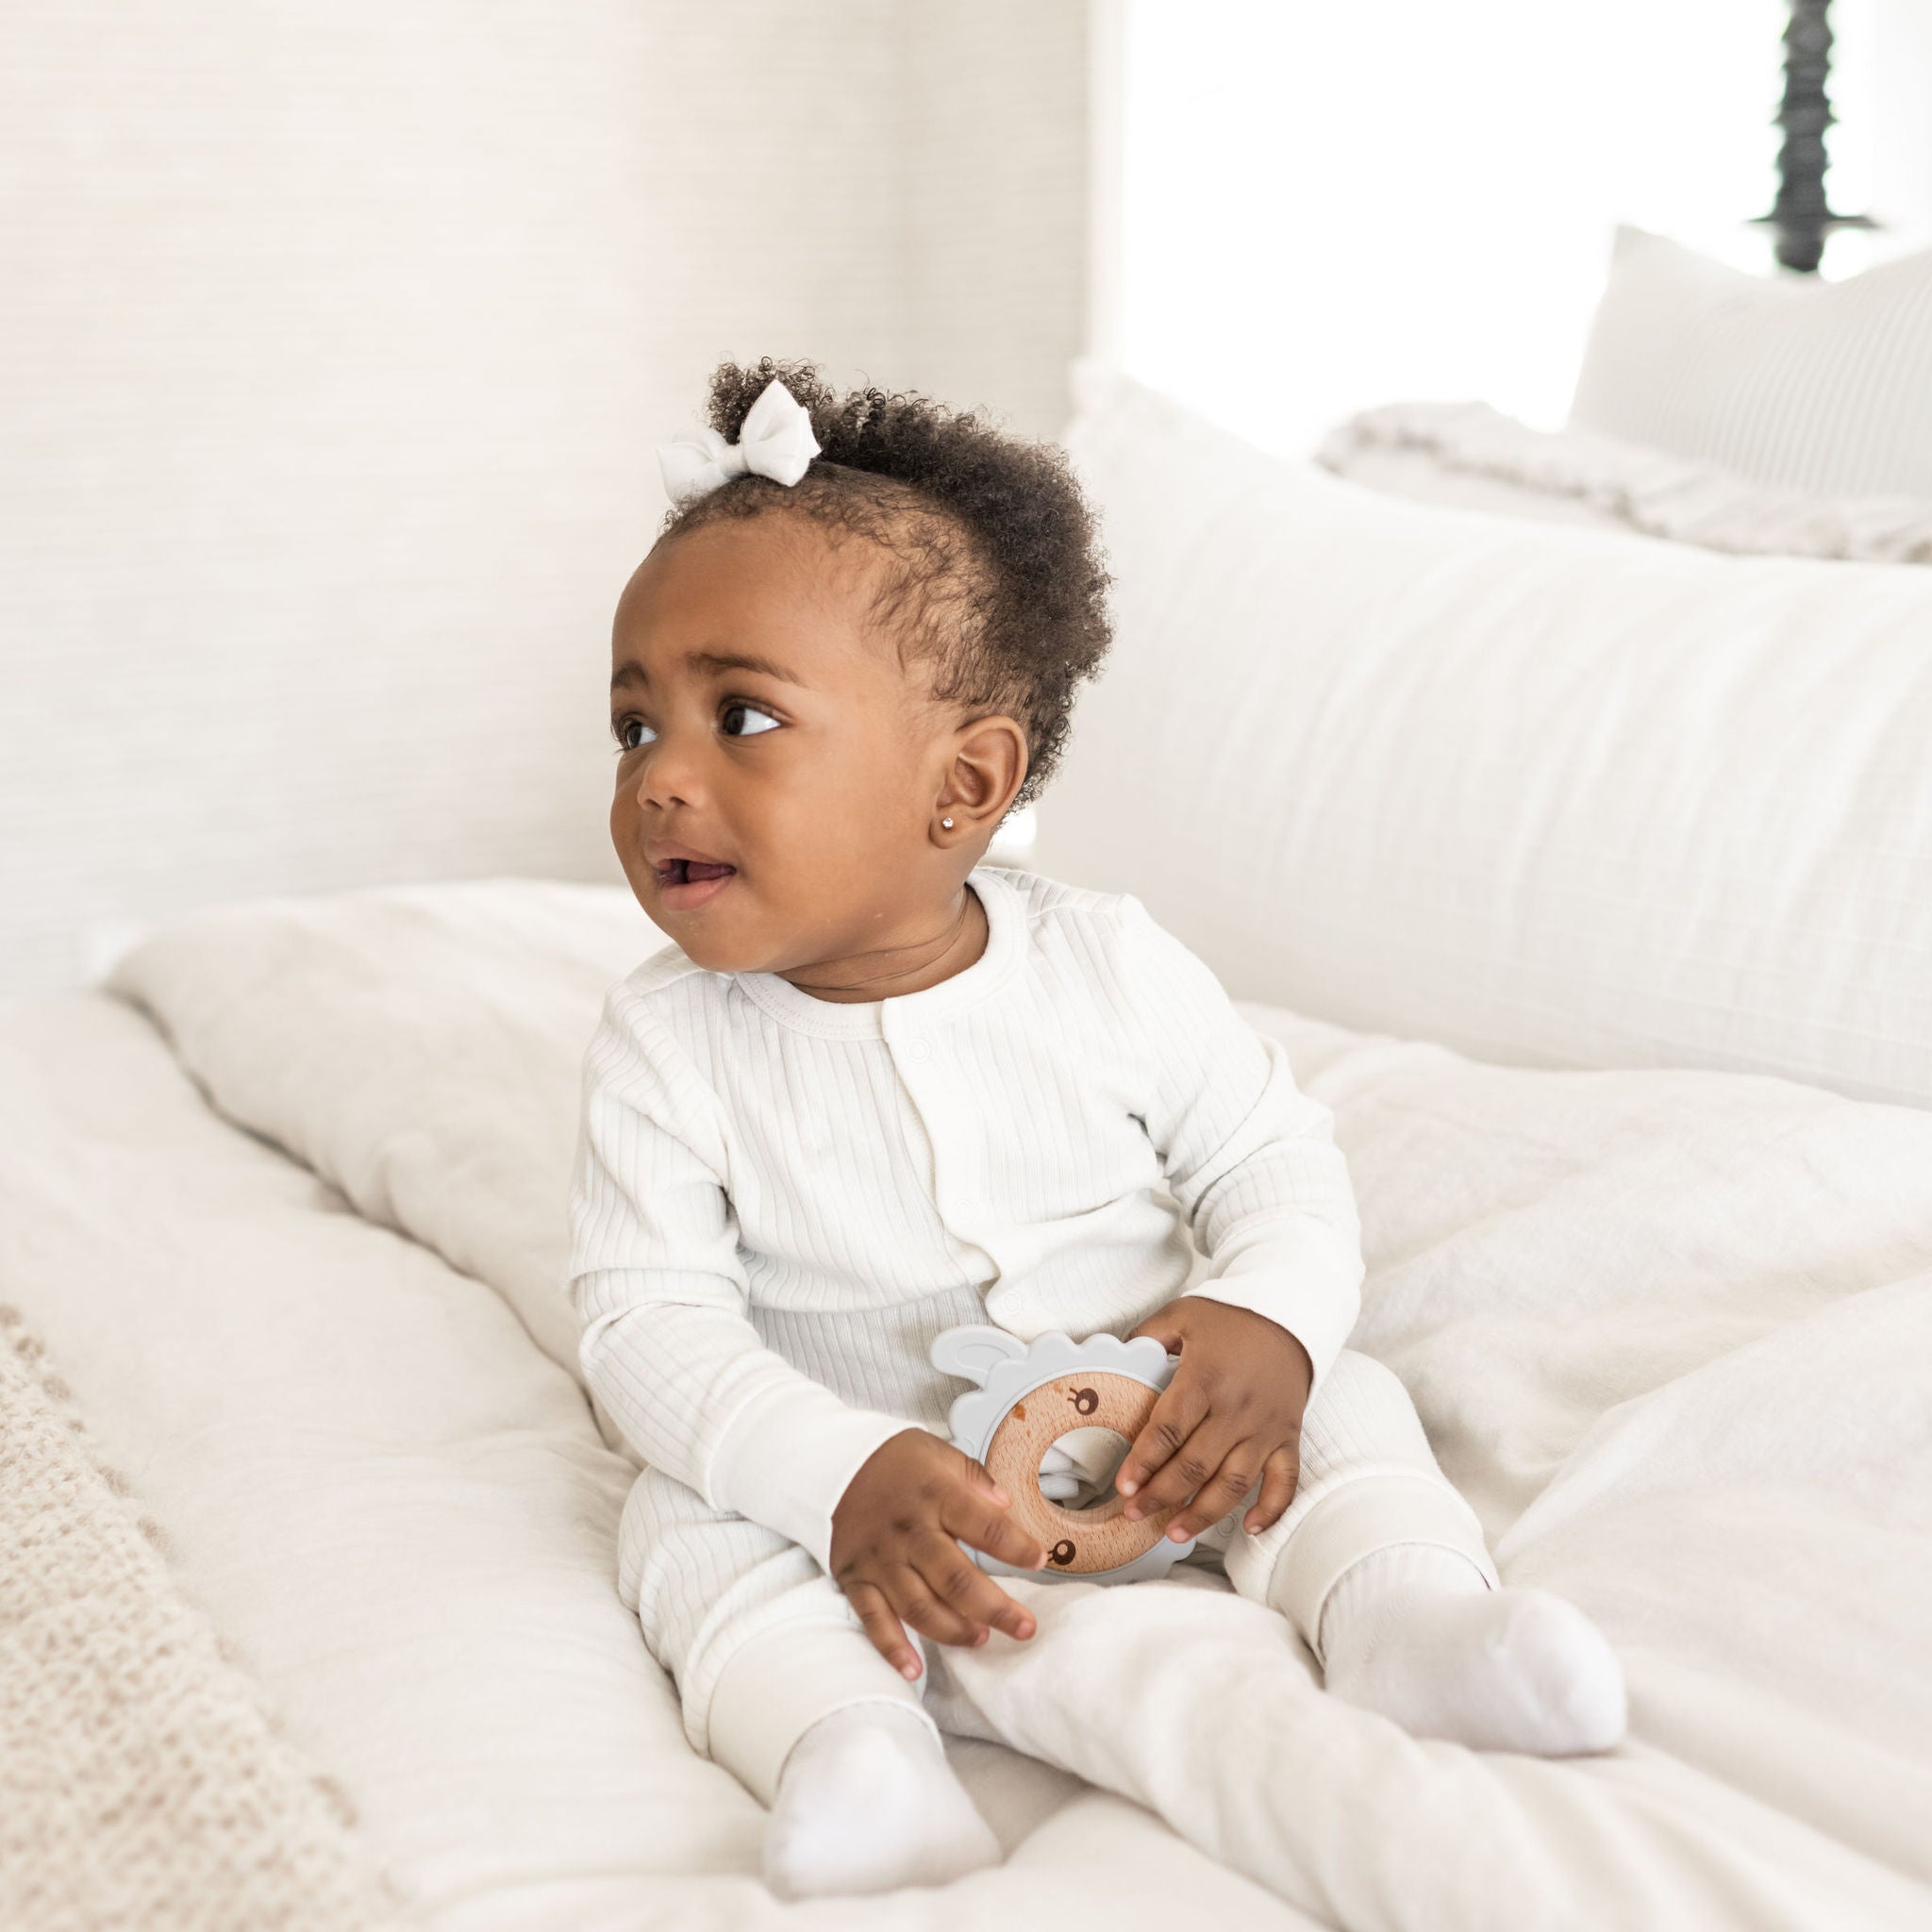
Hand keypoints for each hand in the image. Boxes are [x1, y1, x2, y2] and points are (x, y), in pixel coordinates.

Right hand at [829, 1430, 1047, 1680]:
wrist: (829, 1463)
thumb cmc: (894, 1461)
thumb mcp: (938, 1452)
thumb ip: (975, 1479)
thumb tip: (1006, 1505)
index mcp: (935, 1495)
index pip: (984, 1526)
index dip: (1016, 1546)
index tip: (1040, 1559)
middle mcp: (909, 1531)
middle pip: (956, 1580)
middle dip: (995, 1608)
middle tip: (1025, 1627)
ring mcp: (880, 1559)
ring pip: (920, 1607)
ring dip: (954, 1630)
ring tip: (982, 1639)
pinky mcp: (855, 1579)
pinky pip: (873, 1619)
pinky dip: (892, 1648)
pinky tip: (914, 1670)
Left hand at [1117, 1298, 1311, 1541]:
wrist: (1290, 1317)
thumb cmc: (1230, 1319)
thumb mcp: (1183, 1314)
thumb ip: (1146, 1336)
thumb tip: (1113, 1356)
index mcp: (1206, 1378)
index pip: (1168, 1430)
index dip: (1143, 1462)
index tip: (1123, 1487)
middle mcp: (1237, 1409)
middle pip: (1195, 1465)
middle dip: (1160, 1495)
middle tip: (1133, 1513)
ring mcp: (1266, 1428)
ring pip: (1233, 1483)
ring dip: (1203, 1513)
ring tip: (1174, 1532)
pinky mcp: (1288, 1438)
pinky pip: (1285, 1481)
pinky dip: (1271, 1509)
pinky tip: (1249, 1529)